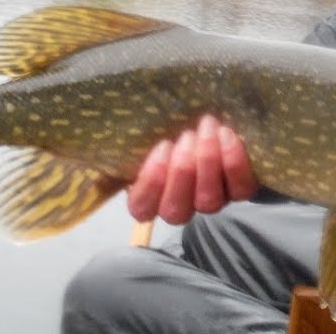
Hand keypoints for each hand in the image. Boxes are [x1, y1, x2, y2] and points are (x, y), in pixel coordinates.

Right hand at [126, 114, 257, 224]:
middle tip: (186, 136)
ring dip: (207, 162)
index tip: (162, 146)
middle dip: (182, 171)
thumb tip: (94, 144)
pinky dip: (234, 161)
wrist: (213, 125)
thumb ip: (131, 145)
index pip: (141, 208)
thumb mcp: (147, 136)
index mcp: (151, 197)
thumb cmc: (173, 131)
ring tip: (207, 128)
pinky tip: (226, 134)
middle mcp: (181, 207)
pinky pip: (240, 188)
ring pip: (208, 201)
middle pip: (176, 210)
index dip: (151, 181)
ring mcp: (211, 201)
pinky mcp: (239, 191)